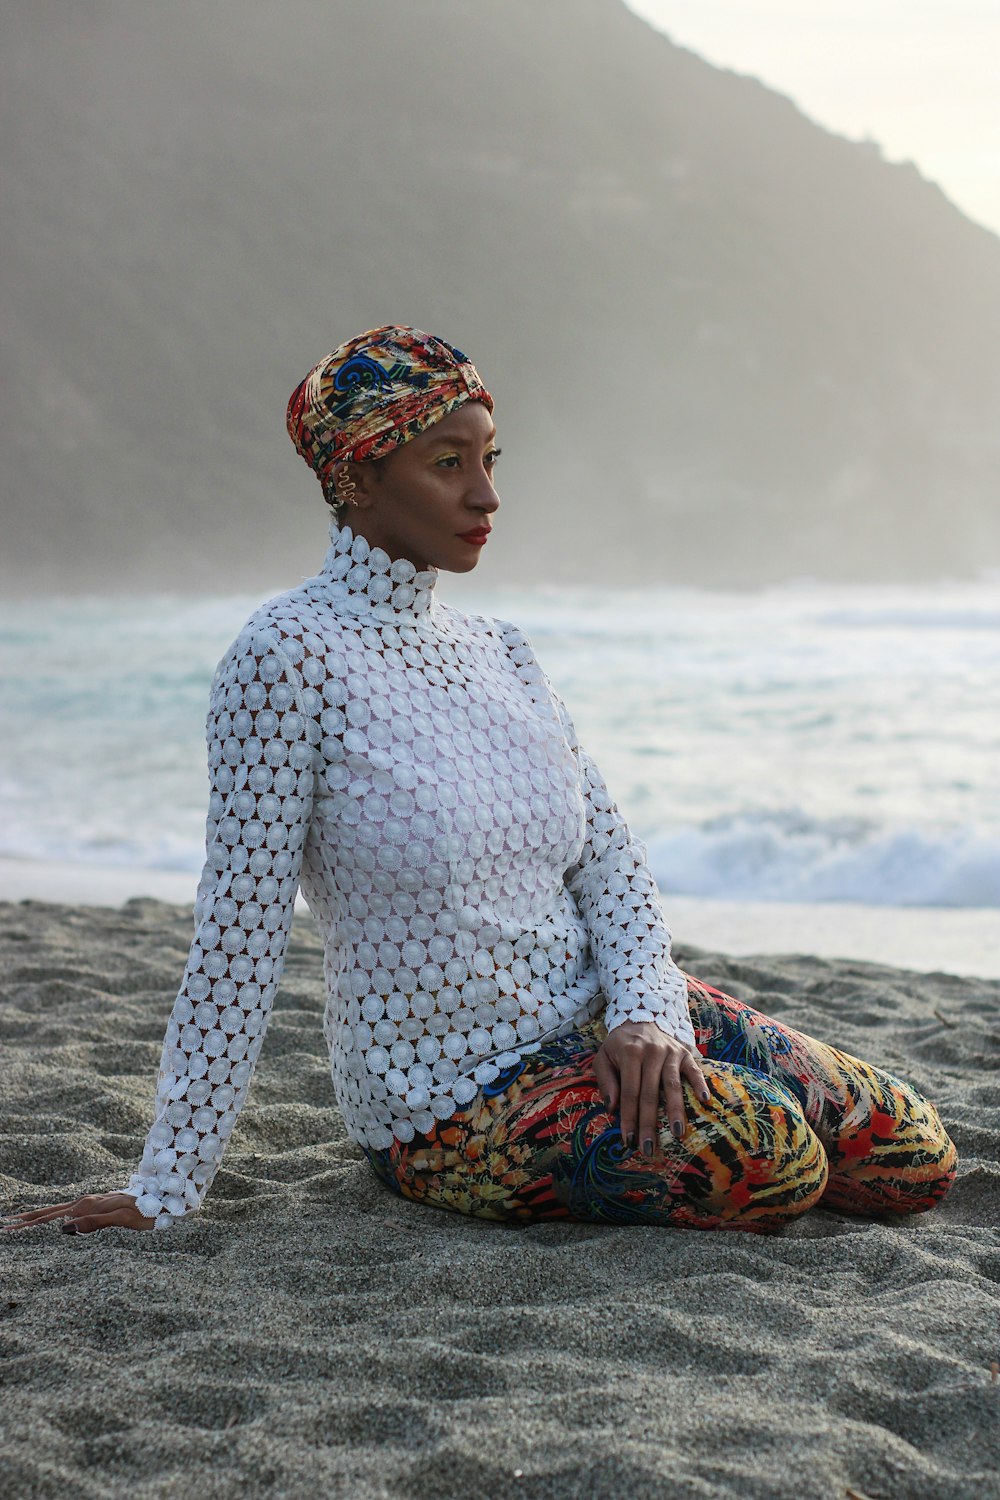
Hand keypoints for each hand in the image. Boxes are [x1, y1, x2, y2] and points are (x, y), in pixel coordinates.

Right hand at [2, 1191, 156, 1234]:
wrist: (166, 1199)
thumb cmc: (148, 1212)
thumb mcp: (123, 1219)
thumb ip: (94, 1222)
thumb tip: (64, 1228)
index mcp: (88, 1205)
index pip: (51, 1217)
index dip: (30, 1223)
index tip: (10, 1228)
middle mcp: (87, 1202)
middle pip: (50, 1211)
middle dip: (27, 1219)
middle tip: (5, 1225)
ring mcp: (92, 1202)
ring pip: (58, 1210)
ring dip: (38, 1216)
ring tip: (20, 1221)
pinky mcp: (99, 1206)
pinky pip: (70, 1211)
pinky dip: (54, 1216)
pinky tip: (52, 1220)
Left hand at [593, 1021, 710, 1156]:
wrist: (640, 1017)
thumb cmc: (619, 1045)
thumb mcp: (603, 1058)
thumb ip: (606, 1082)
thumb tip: (612, 1108)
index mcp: (629, 1053)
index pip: (629, 1092)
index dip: (629, 1117)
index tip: (629, 1141)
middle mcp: (651, 1052)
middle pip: (650, 1093)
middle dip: (649, 1123)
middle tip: (649, 1148)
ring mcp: (670, 1052)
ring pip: (672, 1085)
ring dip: (675, 1110)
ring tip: (677, 1133)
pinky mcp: (685, 1052)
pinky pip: (694, 1070)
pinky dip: (699, 1084)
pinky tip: (704, 1100)